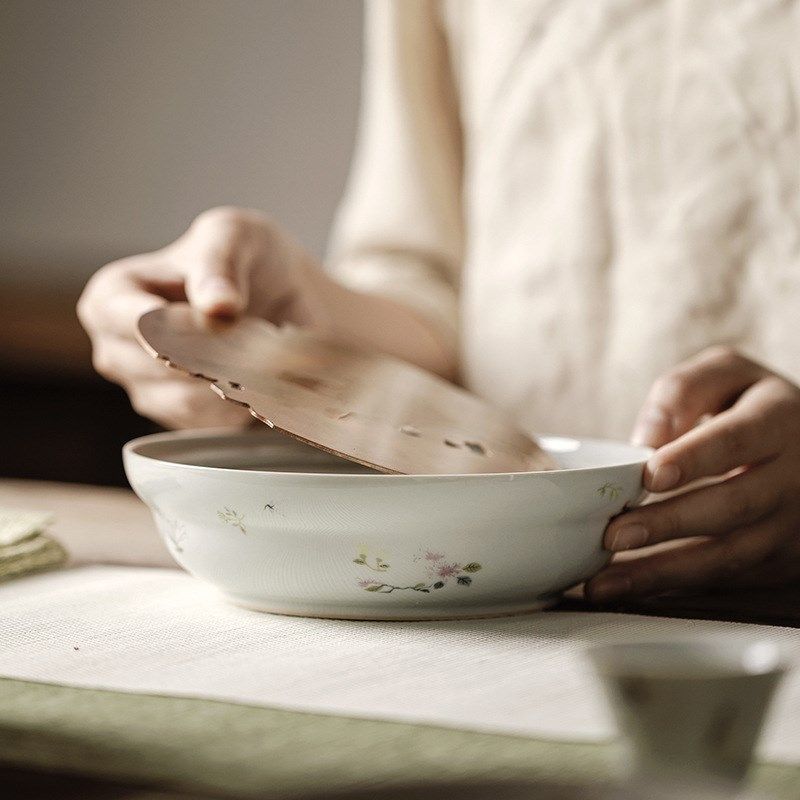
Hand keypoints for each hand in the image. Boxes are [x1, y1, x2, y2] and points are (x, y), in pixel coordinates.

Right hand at [78, 207, 322, 428]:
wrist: (288, 295)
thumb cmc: (250, 257)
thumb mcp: (236, 236)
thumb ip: (220, 265)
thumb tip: (216, 304)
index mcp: (112, 296)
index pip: (132, 322)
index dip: (180, 325)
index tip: (222, 320)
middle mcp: (118, 349)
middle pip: (158, 368)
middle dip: (213, 355)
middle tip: (257, 336)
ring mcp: (149, 390)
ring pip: (186, 402)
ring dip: (232, 383)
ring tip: (263, 354)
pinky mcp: (186, 420)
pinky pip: (211, 424)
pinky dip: (244, 405)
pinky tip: (263, 380)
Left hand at [586, 346, 799, 601]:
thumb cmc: (749, 405)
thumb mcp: (724, 376)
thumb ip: (682, 392)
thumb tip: (647, 440)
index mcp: (779, 420)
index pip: (736, 440)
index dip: (694, 458)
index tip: (649, 476)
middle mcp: (794, 476)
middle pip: (732, 505)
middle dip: (668, 523)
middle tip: (613, 535)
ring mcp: (791, 523)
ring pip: (728, 554)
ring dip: (661, 571)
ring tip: (604, 581)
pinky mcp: (780, 559)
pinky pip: (725, 578)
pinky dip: (674, 586)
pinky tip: (629, 589)